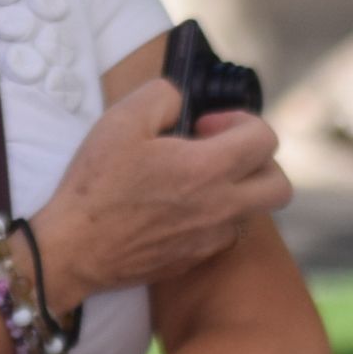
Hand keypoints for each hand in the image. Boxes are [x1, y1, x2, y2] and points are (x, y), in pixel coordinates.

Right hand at [30, 79, 291, 297]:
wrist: (73, 250)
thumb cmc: (96, 186)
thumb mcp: (122, 119)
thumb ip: (163, 95)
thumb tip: (181, 102)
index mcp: (210, 169)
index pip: (266, 140)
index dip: (241, 122)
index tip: (206, 125)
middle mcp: (221, 207)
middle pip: (279, 186)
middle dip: (258, 161)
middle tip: (219, 152)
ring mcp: (211, 238)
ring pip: (253, 213)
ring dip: (236, 190)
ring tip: (197, 180)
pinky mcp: (195, 259)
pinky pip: (223, 234)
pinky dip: (213, 217)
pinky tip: (179, 208)